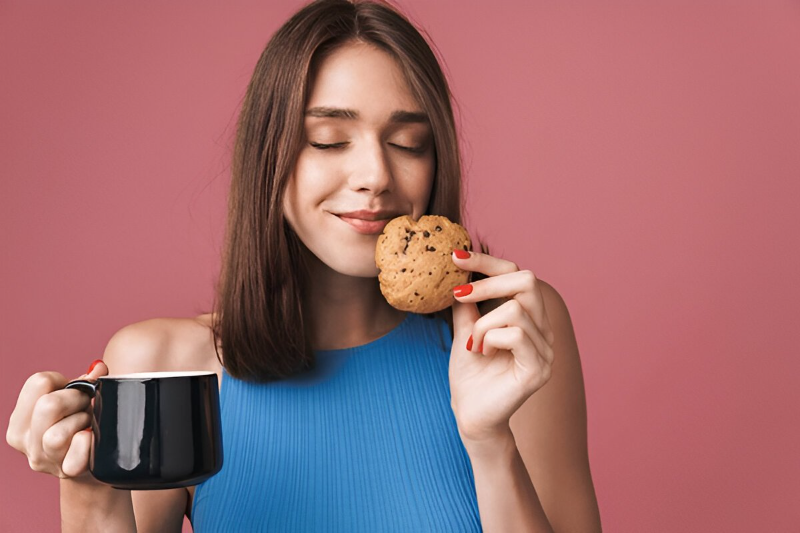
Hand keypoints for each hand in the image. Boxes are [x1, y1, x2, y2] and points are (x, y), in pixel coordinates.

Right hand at [6, 360, 107, 478]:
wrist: (90, 465)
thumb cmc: (80, 425)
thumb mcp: (77, 401)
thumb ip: (86, 381)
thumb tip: (98, 368)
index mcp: (20, 419)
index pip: (39, 382)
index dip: (67, 382)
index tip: (76, 392)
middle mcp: (24, 441)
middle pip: (48, 406)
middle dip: (77, 399)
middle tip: (88, 406)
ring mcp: (43, 459)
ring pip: (56, 435)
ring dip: (82, 422)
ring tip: (89, 423)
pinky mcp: (65, 472)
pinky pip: (76, 457)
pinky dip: (87, 445)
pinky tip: (92, 438)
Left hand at [448, 249, 555, 442]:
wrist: (470, 416)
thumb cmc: (469, 376)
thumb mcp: (464, 330)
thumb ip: (468, 303)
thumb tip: (460, 272)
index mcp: (530, 318)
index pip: (517, 274)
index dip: (488, 261)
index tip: (456, 257)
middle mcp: (544, 330)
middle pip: (527, 280)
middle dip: (487, 284)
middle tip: (459, 297)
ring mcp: (546, 350)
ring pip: (515, 309)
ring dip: (483, 324)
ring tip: (474, 346)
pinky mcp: (539, 368)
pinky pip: (516, 334)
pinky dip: (491, 339)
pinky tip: (482, 354)